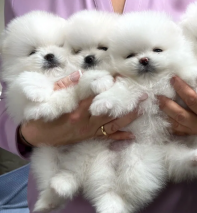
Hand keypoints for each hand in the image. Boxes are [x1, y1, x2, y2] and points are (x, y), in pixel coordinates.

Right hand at [20, 71, 144, 145]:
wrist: (38, 136)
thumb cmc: (44, 116)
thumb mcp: (51, 98)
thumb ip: (65, 86)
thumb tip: (80, 75)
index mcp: (77, 111)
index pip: (97, 97)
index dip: (110, 88)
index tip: (120, 79)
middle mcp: (86, 122)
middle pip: (110, 112)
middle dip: (127, 104)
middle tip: (142, 95)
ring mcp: (89, 131)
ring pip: (113, 125)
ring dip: (128, 118)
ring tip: (141, 109)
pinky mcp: (89, 137)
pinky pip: (106, 137)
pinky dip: (119, 137)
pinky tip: (131, 136)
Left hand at [158, 76, 196, 136]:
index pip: (193, 99)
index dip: (181, 89)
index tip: (173, 79)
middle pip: (180, 114)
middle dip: (167, 103)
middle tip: (158, 94)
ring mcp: (196, 131)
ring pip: (176, 124)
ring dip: (164, 114)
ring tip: (156, 104)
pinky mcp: (192, 135)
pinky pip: (177, 131)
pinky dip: (168, 124)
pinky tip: (160, 116)